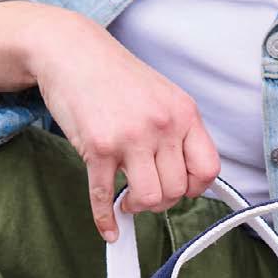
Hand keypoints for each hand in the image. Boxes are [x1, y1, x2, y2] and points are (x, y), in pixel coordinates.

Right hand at [25, 8, 220, 240]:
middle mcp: (161, 125)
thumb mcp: (162, 96)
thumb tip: (185, 178)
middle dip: (161, 200)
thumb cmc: (114, 76)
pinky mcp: (97, 148)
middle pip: (176, 190)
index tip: (180, 189)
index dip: (194, 188)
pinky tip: (109, 226)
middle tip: (145, 190)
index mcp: (183, 113)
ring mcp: (129, 137)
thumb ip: (177, 132)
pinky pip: (104, 197)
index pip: (207, 170)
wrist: (71, 51)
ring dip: (137, 206)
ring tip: (126, 196)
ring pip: (148, 199)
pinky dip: (106, 219)